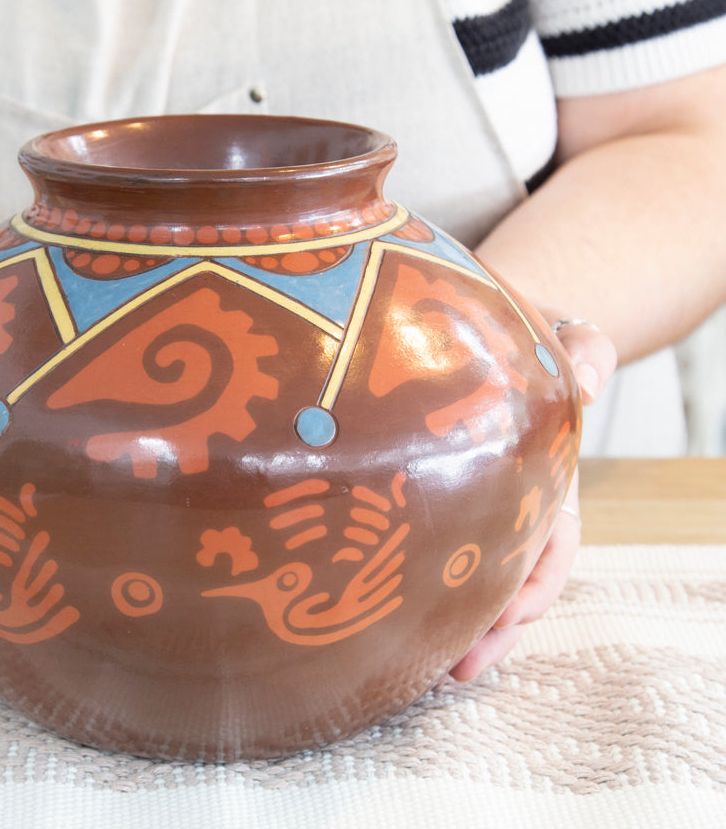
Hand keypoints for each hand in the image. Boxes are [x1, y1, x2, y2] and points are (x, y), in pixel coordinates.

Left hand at [447, 316, 616, 681]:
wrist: (487, 318)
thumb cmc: (529, 331)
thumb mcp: (567, 334)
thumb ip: (588, 351)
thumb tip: (590, 384)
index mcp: (548, 472)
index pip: (553, 541)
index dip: (535, 582)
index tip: (510, 614)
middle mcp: (514, 496)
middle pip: (511, 576)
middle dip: (492, 625)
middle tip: (460, 667)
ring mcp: (474, 497)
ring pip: (473, 572)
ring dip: (458, 620)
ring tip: (429, 667)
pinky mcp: (433, 490)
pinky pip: (434, 541)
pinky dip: (424, 581)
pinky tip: (394, 614)